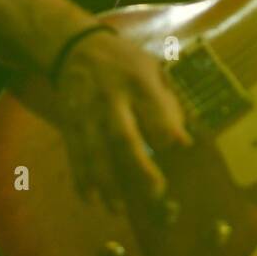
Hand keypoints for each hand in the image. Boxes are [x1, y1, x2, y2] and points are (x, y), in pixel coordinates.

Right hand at [52, 28, 191, 210]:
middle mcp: (111, 100)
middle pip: (124, 137)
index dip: (168, 133)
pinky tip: (89, 200)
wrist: (75, 47)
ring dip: (106, 183)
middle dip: (139, 168)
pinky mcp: (70, 122)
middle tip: (155, 194)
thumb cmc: (124, 61)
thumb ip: (169, 101)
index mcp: (138, 83)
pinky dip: (81, 178)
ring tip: (118, 209)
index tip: (181, 151)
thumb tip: (185, 141)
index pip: (155, 112)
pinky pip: (75, 153)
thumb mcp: (152, 67)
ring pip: (96, 152)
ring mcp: (88, 113)